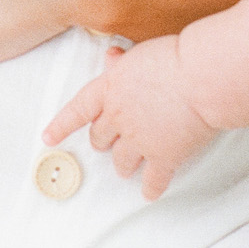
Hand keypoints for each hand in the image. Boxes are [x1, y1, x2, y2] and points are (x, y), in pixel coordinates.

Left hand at [42, 39, 219, 198]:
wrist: (201, 77)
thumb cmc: (175, 57)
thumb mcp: (140, 53)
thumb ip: (123, 61)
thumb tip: (110, 56)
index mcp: (109, 90)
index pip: (76, 110)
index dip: (61, 126)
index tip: (47, 138)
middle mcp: (118, 117)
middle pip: (100, 138)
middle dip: (102, 142)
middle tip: (107, 145)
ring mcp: (139, 140)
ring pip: (122, 161)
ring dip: (122, 166)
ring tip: (125, 169)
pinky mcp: (164, 157)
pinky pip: (153, 179)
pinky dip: (150, 188)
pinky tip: (149, 194)